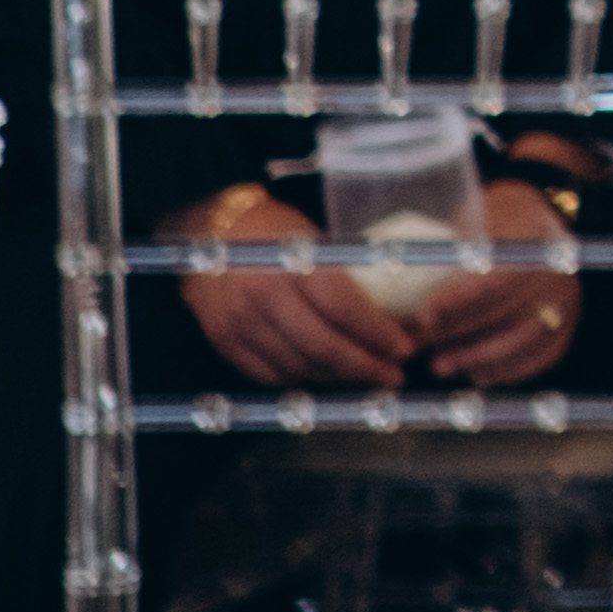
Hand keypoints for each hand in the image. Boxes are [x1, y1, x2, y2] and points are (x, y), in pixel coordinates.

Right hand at [163, 187, 420, 392]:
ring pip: (298, 367)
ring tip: (362, 376)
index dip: (378, 334)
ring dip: (336, 378)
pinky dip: (301, 379)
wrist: (207, 231)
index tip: (405, 348)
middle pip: (323, 347)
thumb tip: (396, 313)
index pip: (344, 309)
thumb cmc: (274, 231)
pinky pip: (269, 375)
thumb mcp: (314, 238)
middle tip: (392, 376)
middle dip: (365, 367)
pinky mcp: (223, 340)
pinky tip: (323, 374)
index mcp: (292, 263)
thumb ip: (345, 276)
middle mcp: (263, 295)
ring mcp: (239, 322)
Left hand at [412, 181, 582, 391]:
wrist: (535, 223)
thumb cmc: (488, 224)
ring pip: (523, 338)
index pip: (497, 273)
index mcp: (531, 231)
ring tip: (440, 365)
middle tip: (418, 346)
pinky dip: (505, 371)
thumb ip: (442, 250)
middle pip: (506, 310)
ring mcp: (565, 298)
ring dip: (477, 357)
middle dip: (457, 333)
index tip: (425, 316)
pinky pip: (538, 357)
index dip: (460, 299)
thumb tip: (385, 279)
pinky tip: (475, 374)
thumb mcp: (466, 222)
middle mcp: (555, 267)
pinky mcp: (566, 326)